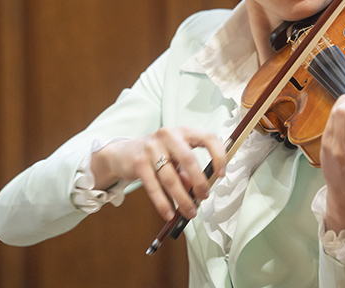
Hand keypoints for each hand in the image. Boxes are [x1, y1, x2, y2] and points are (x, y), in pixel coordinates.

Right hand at [91, 126, 226, 221]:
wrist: (123, 153)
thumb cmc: (156, 154)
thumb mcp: (175, 158)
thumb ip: (186, 171)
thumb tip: (196, 190)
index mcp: (183, 132)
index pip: (208, 138)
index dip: (218, 155)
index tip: (221, 174)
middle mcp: (168, 135)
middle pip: (189, 160)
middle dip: (199, 182)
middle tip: (203, 197)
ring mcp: (152, 148)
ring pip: (171, 178)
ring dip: (182, 199)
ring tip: (189, 212)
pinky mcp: (139, 162)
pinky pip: (153, 187)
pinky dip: (163, 203)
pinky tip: (169, 213)